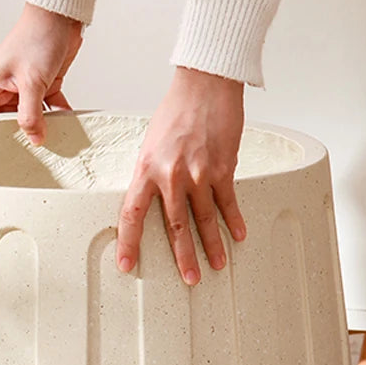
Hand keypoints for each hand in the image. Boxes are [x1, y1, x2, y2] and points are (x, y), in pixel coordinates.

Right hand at [0, 3, 82, 143]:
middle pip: (7, 120)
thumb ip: (31, 114)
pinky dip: (57, 114)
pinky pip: (47, 106)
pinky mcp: (42, 83)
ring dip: (42, 125)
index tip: (4, 152)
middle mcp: (4, 87)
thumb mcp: (32, 82)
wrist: (61, 14)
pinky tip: (67, 123)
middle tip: (32, 150)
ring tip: (51, 139)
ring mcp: (23, 86)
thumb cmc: (38, 36)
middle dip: (20, 133)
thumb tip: (34, 139)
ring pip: (29, 115)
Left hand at [116, 67, 246, 284]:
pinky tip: (238, 235)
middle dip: (182, 256)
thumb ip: (151, 175)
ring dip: (211, 245)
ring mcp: (199, 173)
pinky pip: (228, 201)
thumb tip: (153, 200)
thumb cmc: (174, 112)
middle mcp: (171, 175)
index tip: (127, 265)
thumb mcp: (150, 145)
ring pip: (205, 219)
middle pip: (174, 225)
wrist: (204, 85)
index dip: (128, 243)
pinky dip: (234, 220)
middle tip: (188, 279)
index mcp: (146, 170)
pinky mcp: (223, 167)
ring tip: (215, 265)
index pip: (132, 214)